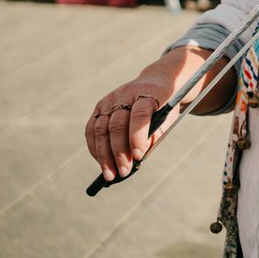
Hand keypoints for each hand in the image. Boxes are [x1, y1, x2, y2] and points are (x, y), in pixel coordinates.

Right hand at [84, 46, 226, 181]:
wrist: (157, 82)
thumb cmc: (164, 105)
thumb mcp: (166, 119)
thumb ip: (152, 136)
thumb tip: (134, 159)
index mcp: (149, 93)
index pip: (139, 114)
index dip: (137, 136)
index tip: (137, 157)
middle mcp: (126, 93)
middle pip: (117, 124)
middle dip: (119, 152)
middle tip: (123, 172)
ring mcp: (110, 99)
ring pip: (101, 129)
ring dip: (104, 154)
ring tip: (110, 174)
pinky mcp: (100, 106)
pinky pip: (92, 129)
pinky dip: (95, 147)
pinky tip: (101, 162)